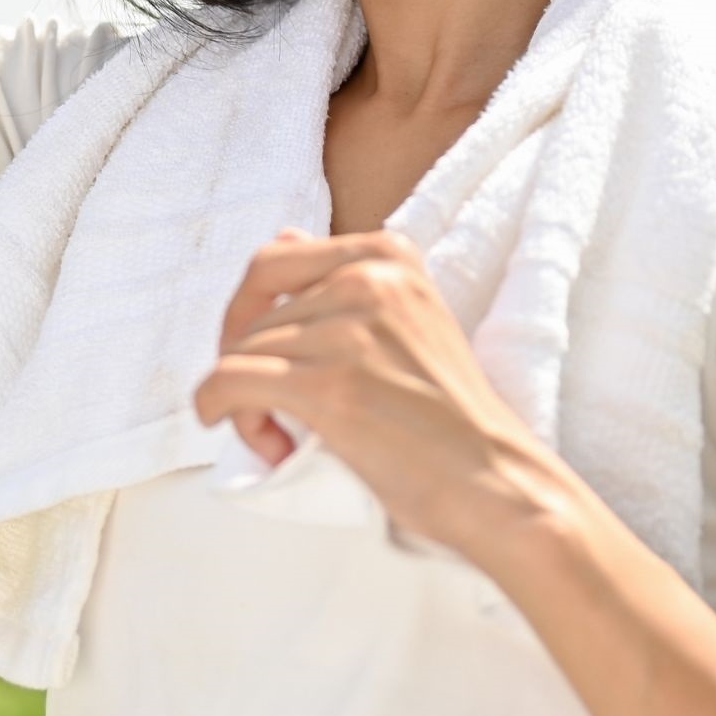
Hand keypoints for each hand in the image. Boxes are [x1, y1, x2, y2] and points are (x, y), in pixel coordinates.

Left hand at [193, 226, 560, 558]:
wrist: (497, 482)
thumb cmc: (450, 414)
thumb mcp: (409, 317)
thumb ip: (347, 276)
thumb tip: (284, 234)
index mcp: (387, 254)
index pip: (274, 260)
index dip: (248, 310)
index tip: (253, 350)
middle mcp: (368, 277)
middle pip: (255, 314)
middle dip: (244, 362)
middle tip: (262, 406)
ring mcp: (348, 330)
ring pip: (241, 353)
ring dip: (246, 403)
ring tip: (285, 441)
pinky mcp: (331, 386)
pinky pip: (230, 382)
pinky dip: (219, 409)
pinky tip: (246, 435)